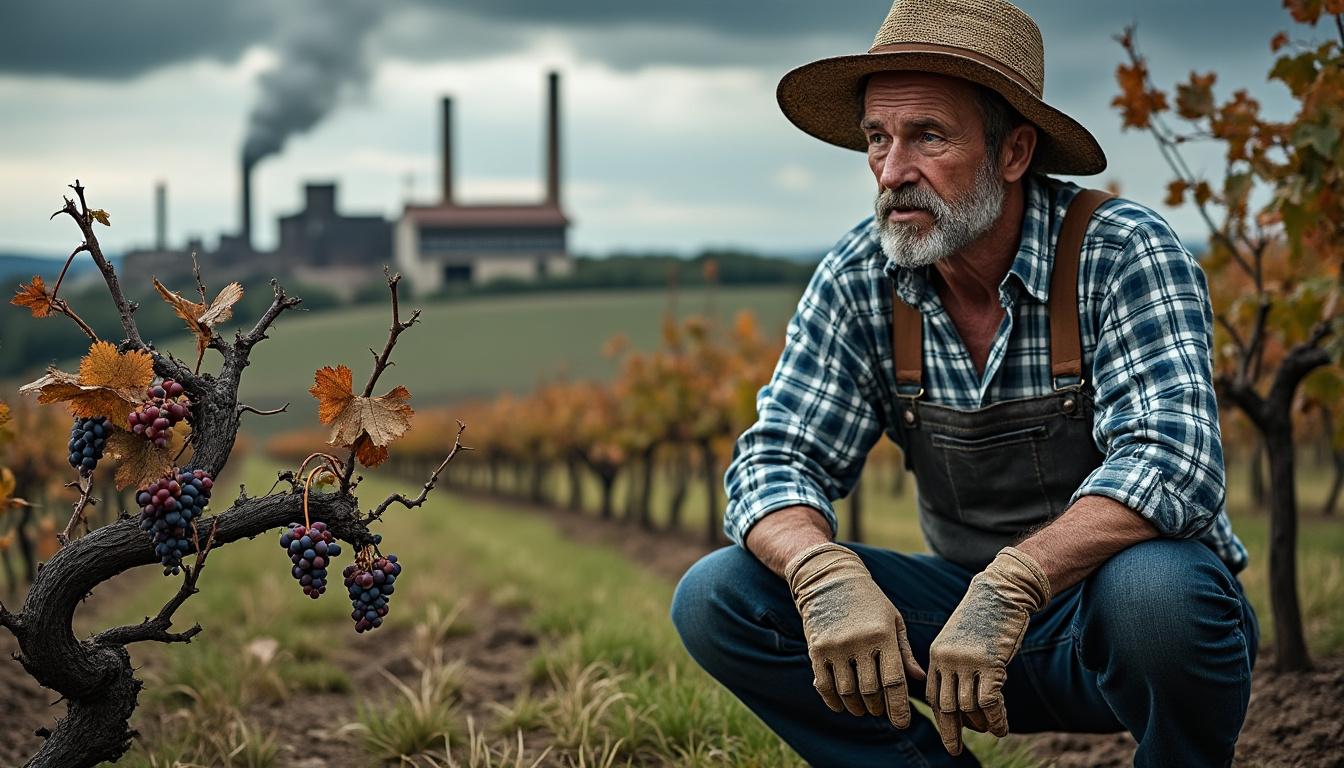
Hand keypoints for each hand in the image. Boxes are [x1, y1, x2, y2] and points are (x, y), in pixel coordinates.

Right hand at [785, 542, 925, 727]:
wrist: (829, 579)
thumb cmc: (868, 601)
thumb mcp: (893, 620)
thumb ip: (904, 651)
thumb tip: (918, 680)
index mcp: (883, 635)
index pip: (894, 681)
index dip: (899, 707)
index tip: (903, 724)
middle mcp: (859, 642)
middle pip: (871, 691)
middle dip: (878, 708)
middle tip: (881, 712)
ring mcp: (836, 647)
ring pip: (848, 692)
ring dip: (857, 707)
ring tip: (864, 709)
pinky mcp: (817, 650)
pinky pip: (825, 686)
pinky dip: (834, 701)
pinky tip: (842, 706)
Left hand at [927, 547, 1050, 755]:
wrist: (1001, 592)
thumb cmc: (983, 616)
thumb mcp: (959, 639)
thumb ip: (953, 663)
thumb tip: (957, 694)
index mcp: (936, 655)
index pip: (932, 694)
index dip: (941, 715)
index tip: (948, 730)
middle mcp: (947, 660)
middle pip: (945, 706)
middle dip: (950, 731)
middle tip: (953, 749)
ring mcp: (967, 662)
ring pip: (968, 707)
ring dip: (979, 724)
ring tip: (989, 731)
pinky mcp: (989, 664)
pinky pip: (990, 702)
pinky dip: (996, 719)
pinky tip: (1001, 728)